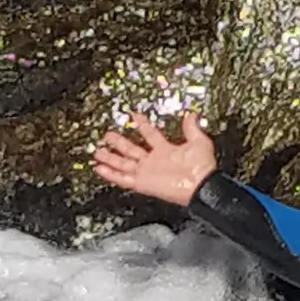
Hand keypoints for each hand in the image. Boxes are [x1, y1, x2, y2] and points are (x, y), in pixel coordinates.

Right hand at [91, 110, 216, 205]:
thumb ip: (192, 128)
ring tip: (97, 151)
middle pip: (131, 150)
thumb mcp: (199, 142)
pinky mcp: (142, 182)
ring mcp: (146, 172)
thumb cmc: (202, 167)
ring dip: (110, 158)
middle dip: (119, 142)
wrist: (200, 186)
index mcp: (165, 150)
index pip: (150, 135)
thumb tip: (192, 114)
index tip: (134, 116)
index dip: (142, 125)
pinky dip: (111, 174)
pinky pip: (123, 178)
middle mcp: (153, 161)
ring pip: (123, 164)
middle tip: (107, 135)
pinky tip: (100, 169)